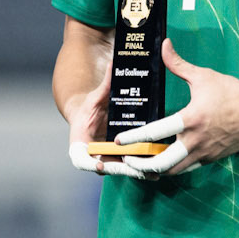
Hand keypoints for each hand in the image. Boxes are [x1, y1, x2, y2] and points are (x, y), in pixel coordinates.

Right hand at [65, 59, 154, 179]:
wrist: (91, 118)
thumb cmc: (90, 108)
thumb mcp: (96, 97)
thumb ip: (105, 85)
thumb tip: (113, 64)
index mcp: (80, 145)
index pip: (81, 160)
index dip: (90, 164)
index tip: (100, 165)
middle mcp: (93, 157)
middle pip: (107, 169)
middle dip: (123, 170)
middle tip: (138, 169)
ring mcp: (107, 160)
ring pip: (121, 170)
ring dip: (136, 172)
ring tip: (153, 173)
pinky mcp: (119, 161)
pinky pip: (130, 167)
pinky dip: (142, 168)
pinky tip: (158, 169)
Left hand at [113, 39, 238, 176]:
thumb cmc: (232, 92)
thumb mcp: (204, 76)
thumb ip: (179, 64)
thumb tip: (164, 46)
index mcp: (191, 120)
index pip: (156, 132)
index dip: (135, 138)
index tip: (120, 140)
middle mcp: (196, 141)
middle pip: (162, 164)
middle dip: (141, 166)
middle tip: (127, 159)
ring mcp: (204, 153)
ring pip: (174, 171)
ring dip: (155, 170)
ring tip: (140, 164)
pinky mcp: (211, 159)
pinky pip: (187, 168)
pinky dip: (173, 168)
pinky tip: (162, 162)